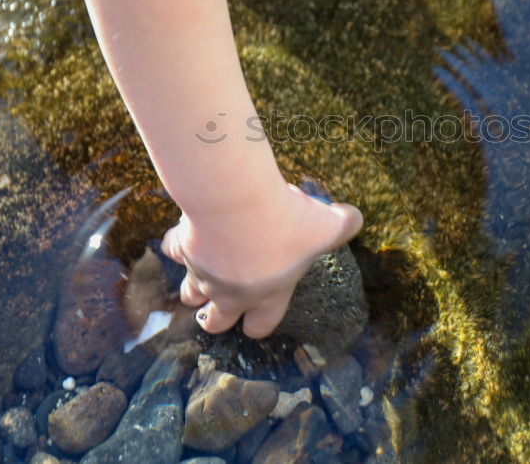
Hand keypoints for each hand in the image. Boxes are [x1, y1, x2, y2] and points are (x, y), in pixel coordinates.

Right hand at [161, 184, 362, 337]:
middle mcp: (231, 292)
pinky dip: (179, 244)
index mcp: (268, 294)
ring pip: (189, 293)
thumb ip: (343, 225)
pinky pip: (174, 250)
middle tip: (220, 307)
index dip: (259, 324)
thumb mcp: (326, 224)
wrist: (237, 202)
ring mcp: (202, 272)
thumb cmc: (286, 221)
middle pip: (214, 322)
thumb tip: (355, 218)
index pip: (260, 326)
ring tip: (203, 273)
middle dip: (216, 317)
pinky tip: (187, 232)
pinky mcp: (183, 247)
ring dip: (195, 287)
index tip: (257, 317)